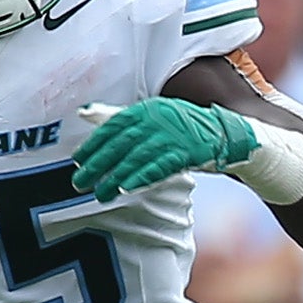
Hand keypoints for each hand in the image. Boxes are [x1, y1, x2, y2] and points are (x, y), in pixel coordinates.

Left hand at [72, 97, 260, 201]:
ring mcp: (174, 135)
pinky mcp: (188, 152)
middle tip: (80, 181)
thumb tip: (83, 111)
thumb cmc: (182, 129)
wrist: (225, 135)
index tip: (77, 159)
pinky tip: (127, 188)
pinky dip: (142, 177)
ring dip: (116, 177)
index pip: (114, 125)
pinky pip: (161, 166)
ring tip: (100, 193)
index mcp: (147, 108)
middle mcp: (159, 118)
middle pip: (121, 143)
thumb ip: (117, 116)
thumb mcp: (151, 117)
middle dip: (98, 163)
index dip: (94, 143)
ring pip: (138, 158)